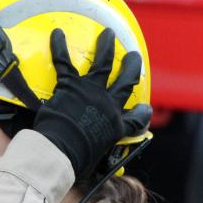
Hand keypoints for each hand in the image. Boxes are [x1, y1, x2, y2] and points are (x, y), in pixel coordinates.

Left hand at [33, 28, 150, 179]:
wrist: (62, 149)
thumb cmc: (78, 160)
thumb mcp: (98, 161)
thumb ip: (102, 156)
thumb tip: (100, 168)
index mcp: (116, 124)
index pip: (135, 119)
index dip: (141, 113)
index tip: (145, 108)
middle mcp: (107, 104)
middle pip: (125, 81)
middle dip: (130, 67)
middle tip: (133, 56)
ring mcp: (89, 91)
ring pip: (103, 63)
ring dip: (106, 46)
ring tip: (107, 34)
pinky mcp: (70, 85)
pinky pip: (64, 62)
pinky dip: (60, 47)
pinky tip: (58, 33)